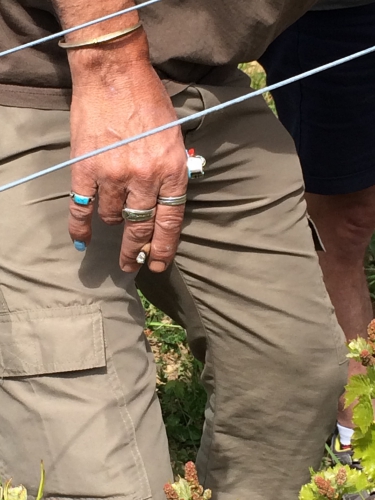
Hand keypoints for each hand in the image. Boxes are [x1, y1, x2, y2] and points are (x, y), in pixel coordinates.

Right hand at [68, 58, 187, 272]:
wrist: (114, 72)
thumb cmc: (149, 101)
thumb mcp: (175, 137)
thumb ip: (173, 171)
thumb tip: (164, 202)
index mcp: (172, 171)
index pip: (169, 222)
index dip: (163, 248)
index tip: (157, 264)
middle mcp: (145, 178)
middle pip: (140, 228)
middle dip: (135, 251)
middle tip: (131, 265)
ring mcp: (113, 175)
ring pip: (112, 217)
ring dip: (113, 221)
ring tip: (113, 217)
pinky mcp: (86, 169)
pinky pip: (81, 208)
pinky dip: (80, 227)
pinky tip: (82, 240)